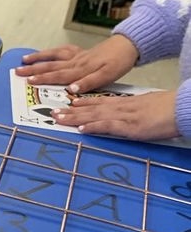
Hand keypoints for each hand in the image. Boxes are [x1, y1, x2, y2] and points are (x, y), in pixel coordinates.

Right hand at [15, 35, 138, 93]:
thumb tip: (71, 89)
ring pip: (54, 56)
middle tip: (18, 72)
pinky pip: (62, 51)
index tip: (30, 81)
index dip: (43, 79)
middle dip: (34, 69)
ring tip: (24, 60)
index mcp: (81, 70)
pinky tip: (45, 54)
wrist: (130, 45)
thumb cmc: (119, 63)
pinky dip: (51, 52)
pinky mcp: (81, 52)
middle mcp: (76, 62)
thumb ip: (88, 82)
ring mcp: (77, 56)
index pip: (58, 75)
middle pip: (51, 65)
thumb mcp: (107, 76)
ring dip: (38, 58)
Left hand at [53, 89, 178, 140]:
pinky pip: (109, 126)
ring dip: (75, 118)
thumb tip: (123, 118)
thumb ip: (131, 111)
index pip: (99, 102)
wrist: (183, 107)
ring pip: (95, 115)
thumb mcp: (146, 107)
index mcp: (125, 103)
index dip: (82, 103)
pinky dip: (94, 126)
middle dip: (71, 111)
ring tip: (59, 119)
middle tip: (53, 113)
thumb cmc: (168, 109)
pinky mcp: (130, 126)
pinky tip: (81, 129)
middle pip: (92, 109)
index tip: (67, 104)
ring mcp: (125, 116)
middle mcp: (121, 108)